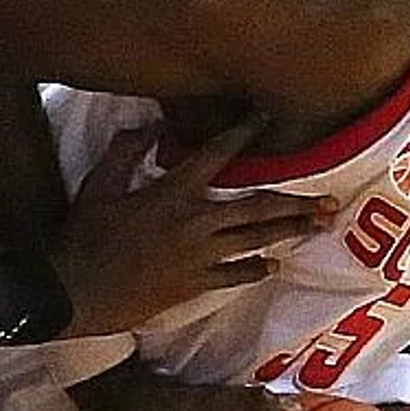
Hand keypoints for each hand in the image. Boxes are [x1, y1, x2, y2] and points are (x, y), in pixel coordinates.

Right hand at [51, 117, 330, 336]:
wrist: (79, 293)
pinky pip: (234, 275)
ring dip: (288, 233)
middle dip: (295, 203)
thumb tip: (149, 126)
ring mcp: (200, 257)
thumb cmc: (85, 236)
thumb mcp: (98, 185)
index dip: (243, 133)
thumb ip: (125, 151)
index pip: (216, 155)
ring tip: (318, 228)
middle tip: (330, 201)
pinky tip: (273, 266)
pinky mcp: (195, 285)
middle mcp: (197, 223)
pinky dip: (255, 270)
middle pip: (256, 209)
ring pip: (255, 242)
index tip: (268, 117)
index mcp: (174, 192)